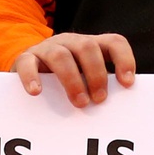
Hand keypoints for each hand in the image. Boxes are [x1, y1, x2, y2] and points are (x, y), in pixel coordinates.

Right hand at [16, 32, 135, 106]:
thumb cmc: (64, 81)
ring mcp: (47, 48)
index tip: (128, 83)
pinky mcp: (25, 58)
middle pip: (87, 47)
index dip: (124, 60)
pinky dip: (32, 77)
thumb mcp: (85, 79)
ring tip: (80, 103)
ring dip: (72, 80)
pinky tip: (37, 92)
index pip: (113, 42)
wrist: (27, 71)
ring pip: (61, 55)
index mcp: (90, 46)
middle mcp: (70, 42)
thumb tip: (119, 111)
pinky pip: (28, 63)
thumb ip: (99, 87)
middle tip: (99, 100)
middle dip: (96, 74)